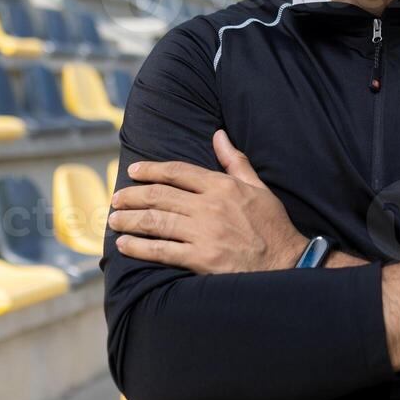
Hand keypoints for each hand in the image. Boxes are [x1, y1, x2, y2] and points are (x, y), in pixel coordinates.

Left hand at [109, 130, 307, 273]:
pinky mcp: (201, 259)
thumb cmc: (272, 226)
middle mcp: (210, 206)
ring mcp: (204, 233)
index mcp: (223, 186)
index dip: (151, 170)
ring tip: (113, 220)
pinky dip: (139, 247)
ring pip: (155, 221)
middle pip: (160, 195)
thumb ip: (235, 161)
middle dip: (132, 195)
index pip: (178, 171)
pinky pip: (161, 250)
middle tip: (116, 198)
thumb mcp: (259, 187)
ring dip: (128, 220)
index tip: (133, 171)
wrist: (287, 263)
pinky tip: (125, 245)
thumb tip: (219, 135)